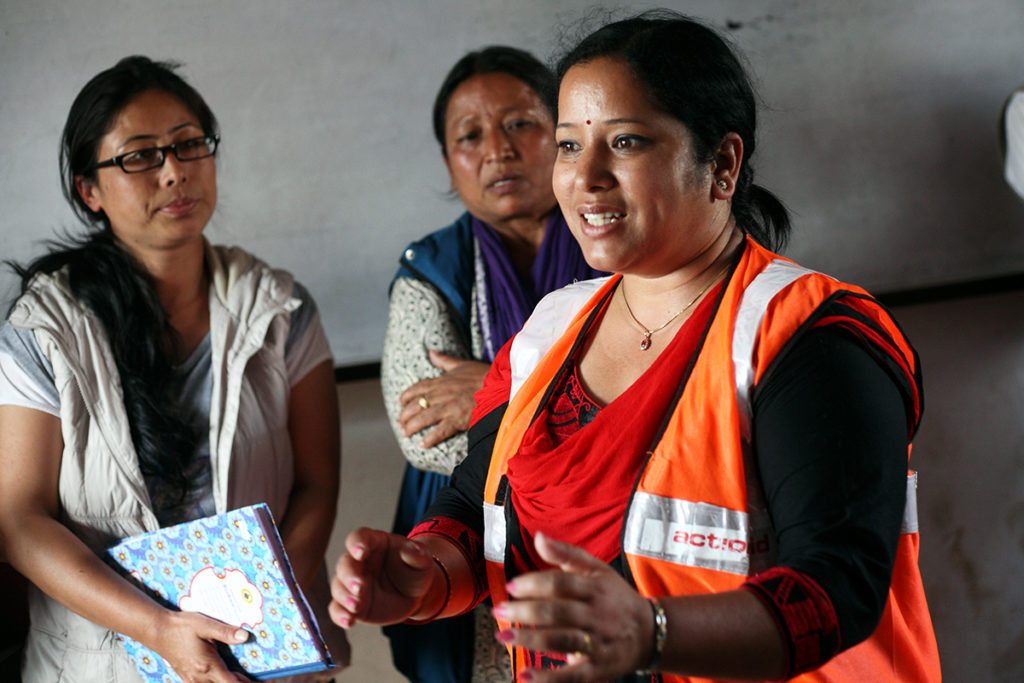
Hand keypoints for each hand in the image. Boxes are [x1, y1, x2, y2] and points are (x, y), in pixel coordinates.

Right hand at [150, 610, 250, 682]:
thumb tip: (246, 636)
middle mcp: (200, 677)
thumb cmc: (181, 626)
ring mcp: (192, 679)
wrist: (157, 631)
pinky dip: (219, 681)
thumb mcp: (205, 625)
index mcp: (208, 666)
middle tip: (258, 680)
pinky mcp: (188, 677)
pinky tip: (225, 675)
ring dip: (230, 682)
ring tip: (245, 678)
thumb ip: (226, 632)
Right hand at [328, 527, 435, 628]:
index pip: (359, 537)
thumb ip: (416, 554)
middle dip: (349, 575)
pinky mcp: (350, 604)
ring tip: (356, 606)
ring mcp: (352, 584)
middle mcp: (358, 562)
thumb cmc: (414, 570)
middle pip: (345, 563)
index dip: (357, 543)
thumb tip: (409, 549)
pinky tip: (349, 622)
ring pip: (338, 586)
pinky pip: (337, 609)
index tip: (361, 552)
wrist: (413, 595)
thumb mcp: (422, 560)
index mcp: (373, 543)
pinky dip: (340, 615)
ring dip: (344, 596)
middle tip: (360, 587)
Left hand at [398, 351, 488, 447]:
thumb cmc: (484, 375)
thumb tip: (431, 352)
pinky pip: (439, 431)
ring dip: (412, 427)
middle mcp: (440, 394)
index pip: (416, 389)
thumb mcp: (462, 364)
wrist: (501, 386)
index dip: (406, 397)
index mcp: (440, 381)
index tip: (401, 404)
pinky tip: (423, 444)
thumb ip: (444, 360)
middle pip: (415, 406)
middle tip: (402, 424)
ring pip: (422, 418)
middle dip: (405, 416)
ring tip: (406, 434)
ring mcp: (448, 407)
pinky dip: (430, 438)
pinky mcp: (457, 419)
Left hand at [492, 532, 654, 681]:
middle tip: (499, 610)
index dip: (534, 583)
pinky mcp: (598, 668)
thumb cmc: (615, 597)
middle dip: (525, 611)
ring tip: (504, 637)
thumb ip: (566, 553)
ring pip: (562, 640)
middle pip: (558, 612)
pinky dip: (548, 678)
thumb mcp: (597, 569)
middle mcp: (597, 615)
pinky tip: (525, 676)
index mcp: (595, 588)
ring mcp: (598, 643)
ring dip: (530, 640)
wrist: (651, 633)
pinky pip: (572, 675)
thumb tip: (538, 537)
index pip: (561, 583)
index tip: (511, 586)